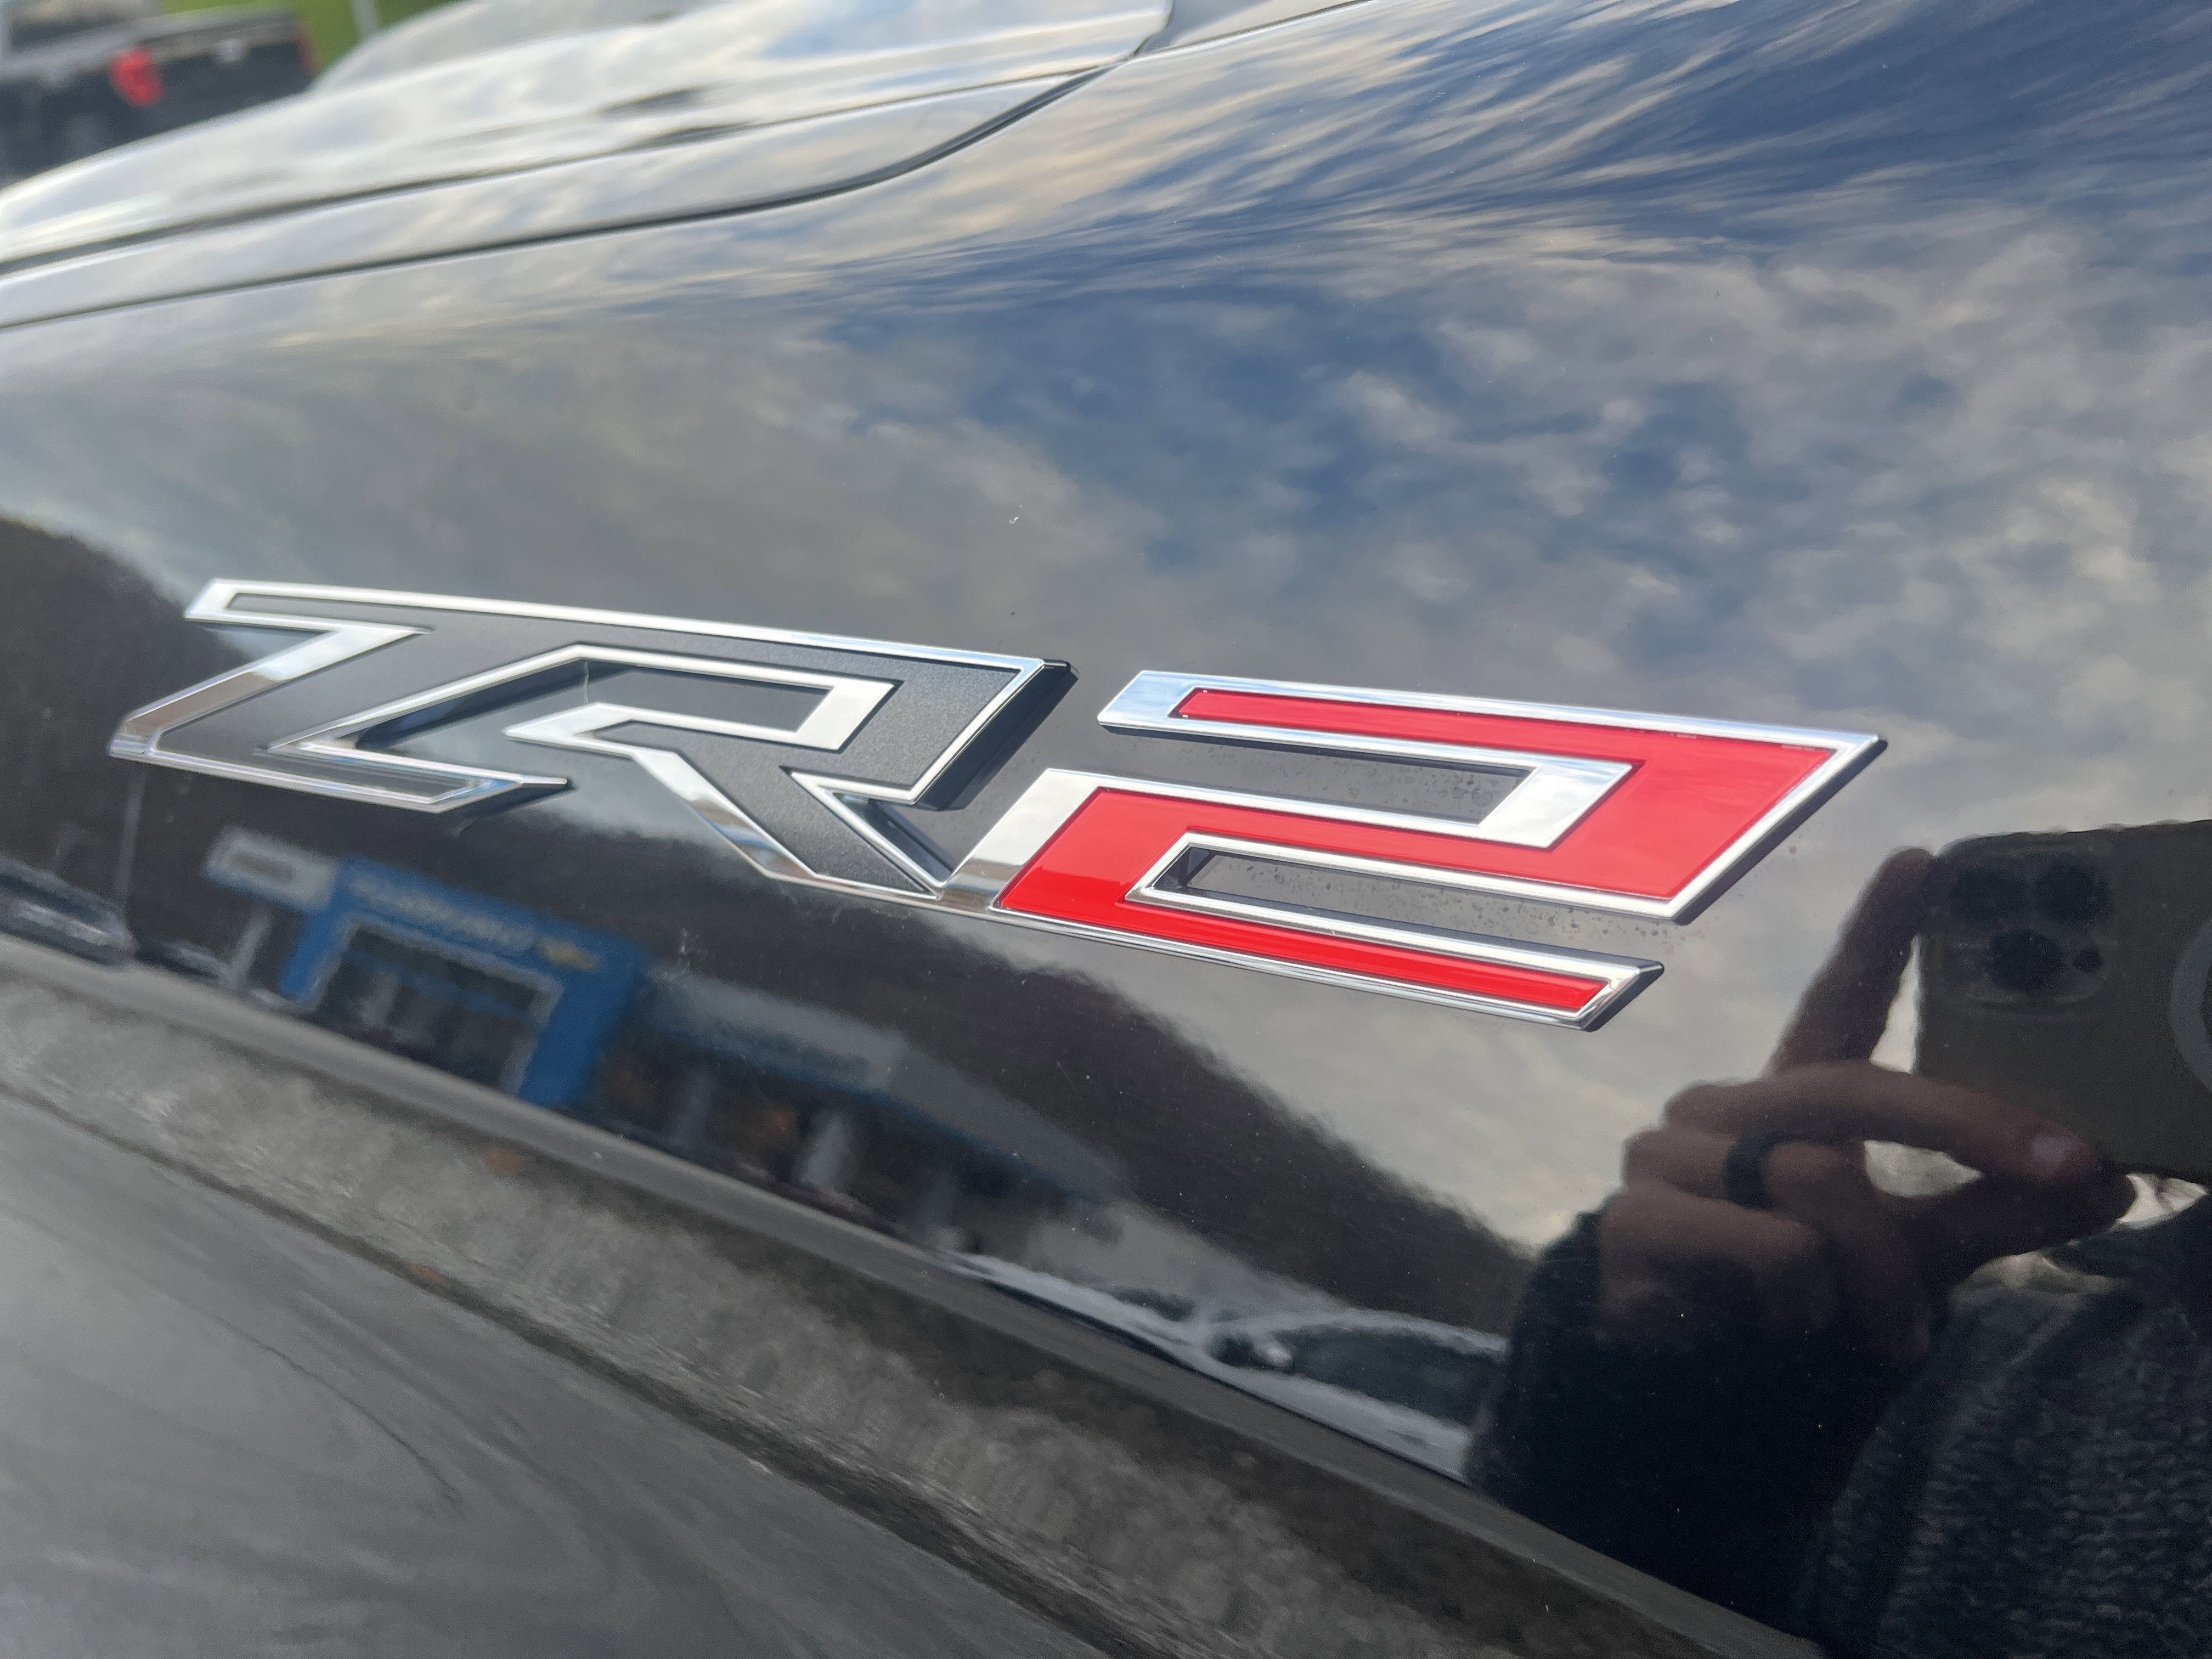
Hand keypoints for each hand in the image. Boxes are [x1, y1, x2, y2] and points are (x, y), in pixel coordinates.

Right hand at [1595, 849, 2134, 1363]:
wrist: (1693, 1422)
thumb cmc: (1796, 1321)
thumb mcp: (1914, 1263)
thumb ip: (1993, 1215)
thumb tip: (2108, 1179)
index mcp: (1785, 1108)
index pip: (1831, 1005)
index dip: (1876, 935)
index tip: (1925, 862)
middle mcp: (1719, 1111)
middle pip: (1855, 1089)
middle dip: (1972, 1128)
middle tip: (2067, 1169)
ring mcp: (1665, 1158)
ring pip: (1819, 1184)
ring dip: (1873, 1277)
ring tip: (1861, 1331)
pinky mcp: (1634, 1218)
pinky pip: (1768, 1247)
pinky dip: (1798, 1305)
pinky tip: (1766, 1330)